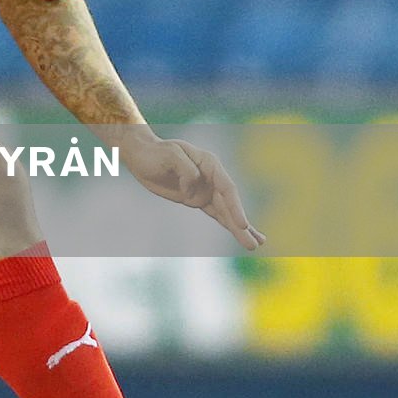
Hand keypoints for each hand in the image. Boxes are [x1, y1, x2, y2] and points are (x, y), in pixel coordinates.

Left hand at [122, 137, 265, 250]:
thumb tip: (193, 188)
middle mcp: (212, 178)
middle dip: (242, 225)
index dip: (236, 207)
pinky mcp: (196, 199)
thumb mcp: (170, 155)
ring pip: (226, 212)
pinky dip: (228, 224)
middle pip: (230, 204)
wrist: (141, 154)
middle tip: (255, 244)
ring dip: (239, 229)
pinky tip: (240, 233)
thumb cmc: (156, 152)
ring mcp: (205, 189)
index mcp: (209, 164)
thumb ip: (185, 169)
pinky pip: (216, 213)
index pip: (227, 188)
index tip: (242, 224)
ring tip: (255, 245)